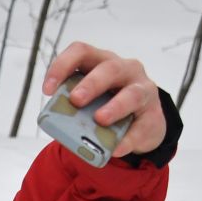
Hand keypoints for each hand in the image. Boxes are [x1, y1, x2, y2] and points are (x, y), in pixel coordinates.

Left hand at [41, 44, 165, 158]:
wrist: (140, 125)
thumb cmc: (107, 106)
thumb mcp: (89, 102)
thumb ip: (73, 107)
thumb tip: (57, 124)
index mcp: (101, 62)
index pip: (81, 52)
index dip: (62, 66)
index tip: (48, 89)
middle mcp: (124, 70)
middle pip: (109, 68)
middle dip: (91, 84)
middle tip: (75, 100)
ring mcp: (142, 90)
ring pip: (132, 94)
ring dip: (115, 107)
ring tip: (100, 120)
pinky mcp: (154, 116)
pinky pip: (141, 127)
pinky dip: (128, 139)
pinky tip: (116, 148)